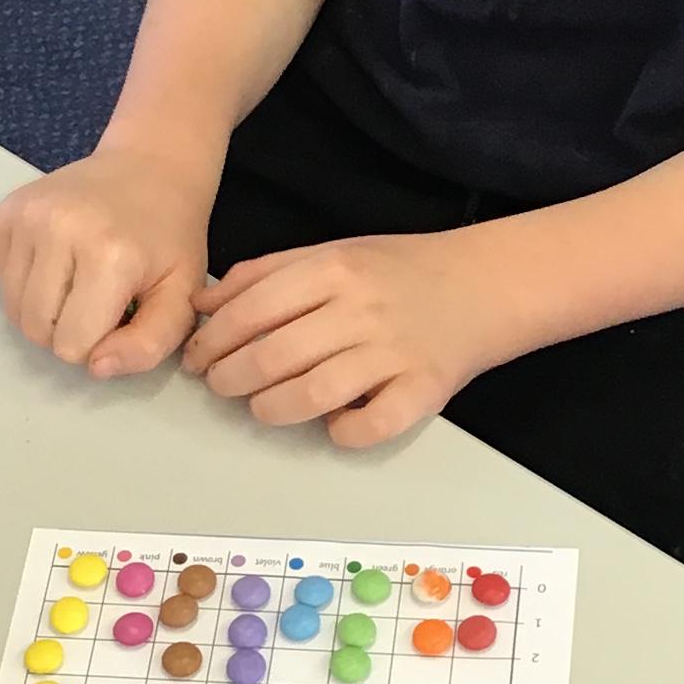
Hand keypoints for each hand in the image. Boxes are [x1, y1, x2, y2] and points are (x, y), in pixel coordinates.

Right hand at [0, 149, 210, 377]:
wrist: (150, 166)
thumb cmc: (170, 237)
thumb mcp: (181, 296)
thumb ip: (148, 345)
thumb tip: (96, 369)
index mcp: (109, 256)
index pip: (73, 346)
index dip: (97, 345)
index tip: (119, 316)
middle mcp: (59, 230)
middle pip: (37, 330)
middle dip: (67, 332)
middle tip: (99, 303)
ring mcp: (27, 216)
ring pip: (14, 310)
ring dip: (45, 313)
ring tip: (79, 285)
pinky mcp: (8, 211)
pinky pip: (2, 281)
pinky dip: (28, 286)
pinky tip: (60, 263)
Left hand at [183, 232, 516, 448]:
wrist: (486, 283)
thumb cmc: (399, 270)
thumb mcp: (332, 252)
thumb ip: (267, 274)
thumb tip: (203, 304)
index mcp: (335, 268)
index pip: (252, 310)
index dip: (211, 341)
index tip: (196, 357)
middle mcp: (362, 308)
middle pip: (275, 356)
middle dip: (231, 379)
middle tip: (220, 386)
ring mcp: (396, 350)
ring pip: (314, 394)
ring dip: (272, 409)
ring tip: (262, 407)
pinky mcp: (425, 389)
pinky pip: (374, 424)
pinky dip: (344, 432)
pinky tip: (332, 425)